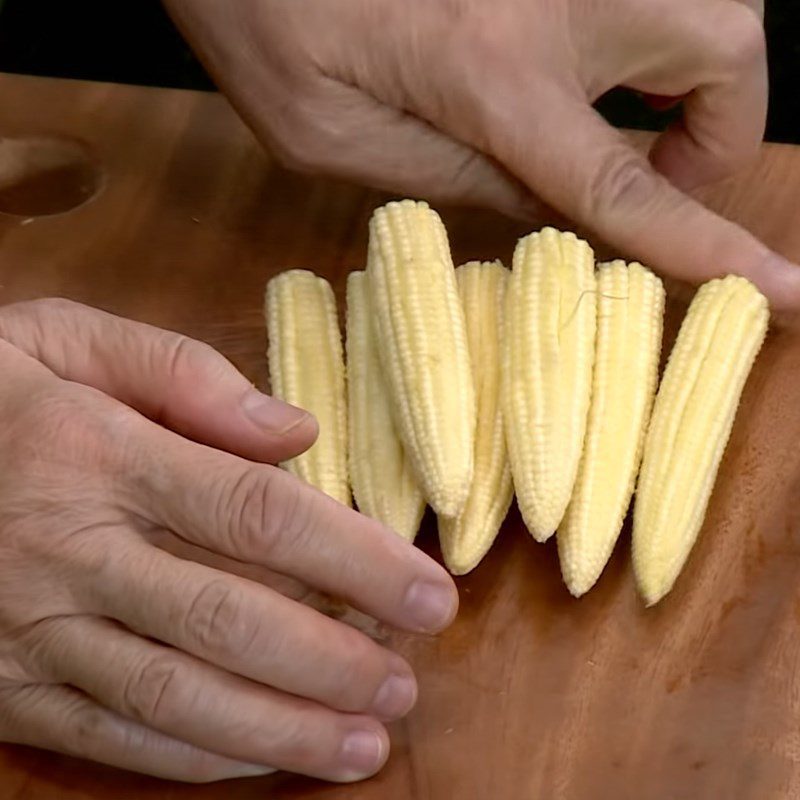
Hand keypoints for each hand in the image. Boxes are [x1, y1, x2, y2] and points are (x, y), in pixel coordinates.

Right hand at [0, 299, 457, 782]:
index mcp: (100, 454)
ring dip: (282, 728)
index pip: (257, 513)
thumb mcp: (66, 339)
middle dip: (332, 661)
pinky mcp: (8, 685)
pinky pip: (113, 733)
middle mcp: (72, 550)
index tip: (429, 592)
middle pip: (228, 618)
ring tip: (368, 743)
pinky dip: (199, 754)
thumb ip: (182, 373)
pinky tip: (269, 757)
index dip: (355, 559)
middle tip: (408, 684)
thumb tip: (297, 431)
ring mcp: (34, 630)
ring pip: (176, 694)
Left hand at [164, 0, 799, 309]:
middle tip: (656, 169)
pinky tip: (576, 60)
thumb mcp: (340, 141)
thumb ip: (457, 178)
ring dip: (688, 74)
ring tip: (617, 116)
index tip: (784, 289)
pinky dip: (642, 35)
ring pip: (705, 8)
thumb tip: (546, 204)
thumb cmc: (260, 18)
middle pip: (726, 52)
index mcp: (496, 76)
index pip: (629, 184)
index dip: (710, 245)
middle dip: (717, 126)